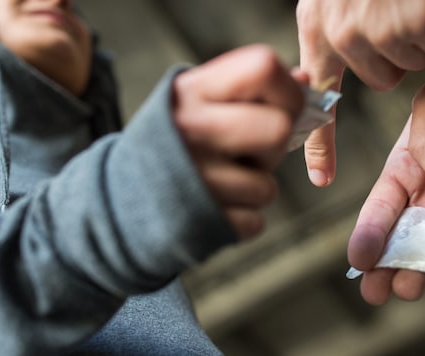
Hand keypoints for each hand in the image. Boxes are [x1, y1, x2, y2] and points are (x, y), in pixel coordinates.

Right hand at [172, 45, 304, 238]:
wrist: (120, 198)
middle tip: (249, 151)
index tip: (284, 108)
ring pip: (267, 187)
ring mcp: (194, 179)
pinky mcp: (201, 223)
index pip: (264, 68)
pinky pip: (255, 221)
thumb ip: (248, 89)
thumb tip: (305, 78)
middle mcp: (190, 130)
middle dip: (274, 147)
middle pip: (278, 130)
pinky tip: (215, 207)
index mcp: (192, 91)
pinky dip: (241, 219)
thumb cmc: (175, 142)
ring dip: (253, 189)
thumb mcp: (199, 103)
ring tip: (220, 181)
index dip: (288, 90)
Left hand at [296, 0, 424, 185]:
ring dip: (417, 36)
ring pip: (411, 64)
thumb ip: (327, 36)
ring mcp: (376, 29)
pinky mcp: (412, 21)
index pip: (316, 98)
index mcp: (317, 27)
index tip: (320, 179)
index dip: (320, 143)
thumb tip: (310, 83)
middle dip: (395, 53)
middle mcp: (340, 33)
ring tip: (406, 1)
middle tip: (394, 13)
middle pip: (382, 80)